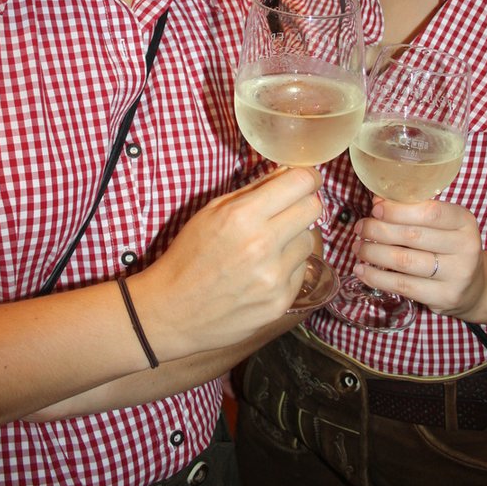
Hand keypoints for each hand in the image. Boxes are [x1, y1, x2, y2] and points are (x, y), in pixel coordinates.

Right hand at [140, 165, 321, 353]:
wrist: (172, 311)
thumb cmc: (188, 255)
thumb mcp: (211, 212)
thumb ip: (253, 190)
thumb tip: (287, 173)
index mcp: (243, 216)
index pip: (300, 183)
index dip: (307, 176)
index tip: (306, 179)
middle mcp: (263, 245)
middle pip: (313, 208)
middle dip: (304, 203)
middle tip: (289, 209)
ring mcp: (274, 277)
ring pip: (309, 241)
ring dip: (294, 238)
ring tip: (267, 248)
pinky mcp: (280, 302)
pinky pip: (300, 271)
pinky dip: (288, 268)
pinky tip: (263, 273)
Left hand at [351, 196, 485, 317]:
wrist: (475, 286)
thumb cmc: (449, 246)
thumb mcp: (442, 224)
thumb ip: (414, 211)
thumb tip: (377, 201)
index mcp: (464, 221)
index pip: (430, 212)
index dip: (398, 210)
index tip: (374, 209)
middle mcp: (465, 247)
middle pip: (413, 236)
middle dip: (379, 230)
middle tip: (360, 228)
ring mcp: (456, 274)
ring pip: (405, 261)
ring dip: (374, 253)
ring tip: (358, 248)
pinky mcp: (444, 296)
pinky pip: (403, 285)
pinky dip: (377, 277)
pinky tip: (362, 270)